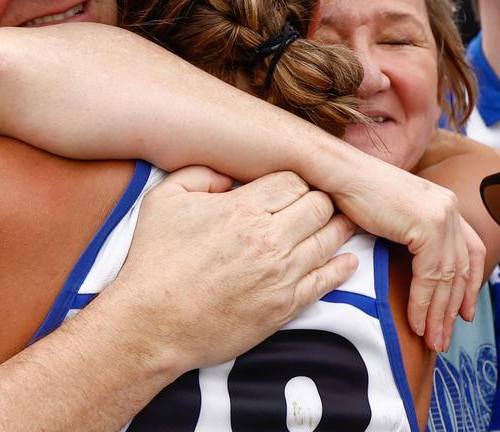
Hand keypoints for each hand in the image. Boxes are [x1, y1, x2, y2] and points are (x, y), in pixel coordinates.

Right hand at [104, 167, 357, 370]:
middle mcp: (269, 239)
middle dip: (319, 199)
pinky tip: (347, 260)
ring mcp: (281, 275)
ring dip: (336, 228)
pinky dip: (341, 268)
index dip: (294, 179)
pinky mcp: (284, 307)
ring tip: (341, 222)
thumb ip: (200, 175)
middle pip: (319, 206)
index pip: (293, 180)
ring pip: (328, 239)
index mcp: (242, 209)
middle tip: (316, 201)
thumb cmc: (154, 261)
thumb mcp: (163, 200)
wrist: (152, 323)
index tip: (291, 185)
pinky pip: (326, 282)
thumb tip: (231, 177)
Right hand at [333, 161, 483, 352]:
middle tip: (443, 337)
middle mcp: (449, 207)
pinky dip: (423, 302)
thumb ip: (413, 236)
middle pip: (461, 268)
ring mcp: (441, 214)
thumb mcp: (395, 217)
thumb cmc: (355, 195)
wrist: (337, 175)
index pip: (471, 251)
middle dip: (452, 308)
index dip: (471, 285)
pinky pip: (430, 275)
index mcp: (444, 204)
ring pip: (447, 276)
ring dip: (437, 313)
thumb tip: (418, 270)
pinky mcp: (427, 225)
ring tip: (430, 338)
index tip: (463, 312)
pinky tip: (416, 321)